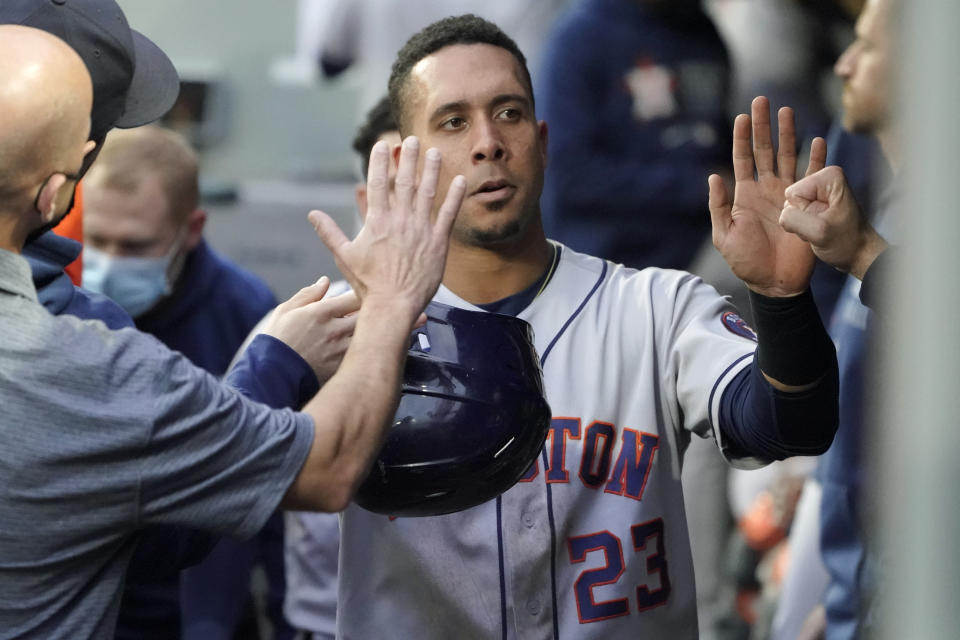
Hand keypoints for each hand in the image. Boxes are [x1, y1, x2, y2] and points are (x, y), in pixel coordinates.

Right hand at [261, 276, 359, 383]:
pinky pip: (360, 353)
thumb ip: (308, 294)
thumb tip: (325, 281)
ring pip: (367, 335)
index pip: (356, 297)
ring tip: (361, 330)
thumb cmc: (277, 338)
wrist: (271, 374)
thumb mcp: (286, 310)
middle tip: (365, 313)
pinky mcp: (341, 367)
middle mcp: (335, 330)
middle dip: (369, 312)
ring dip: (367, 331)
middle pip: (368, 316)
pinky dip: (361, 348)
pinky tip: (355, 348)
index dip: (361, 294)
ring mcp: (340, 350)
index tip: (358, 297)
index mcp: (322, 312)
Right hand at [308, 136, 464, 325]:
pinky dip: (454, 197)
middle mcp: (399, 220)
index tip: (382, 145)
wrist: (393, 305)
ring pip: (428, 193)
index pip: (378, 183)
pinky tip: (460, 181)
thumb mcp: (345, 256)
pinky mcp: (437, 242)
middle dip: (409, 158)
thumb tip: (312, 215)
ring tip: (435, 152)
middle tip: (412, 139)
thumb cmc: (368, 284)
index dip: (380, 162)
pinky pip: (448, 215)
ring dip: (432, 170)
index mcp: (377, 221)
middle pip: (405, 182)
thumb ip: (329, 233)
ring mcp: (420, 230)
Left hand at [708, 96, 826, 295]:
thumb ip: (719, 206)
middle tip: (762, 100)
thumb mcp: (724, 235)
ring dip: (788, 134)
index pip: (742, 158)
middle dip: (763, 125)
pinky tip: (818, 140)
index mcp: (745, 194)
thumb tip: (713, 176)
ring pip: (788, 156)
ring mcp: (787, 194)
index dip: (741, 137)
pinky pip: (812, 176)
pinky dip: (816, 158)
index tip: (742, 115)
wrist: (775, 282)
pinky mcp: (806, 203)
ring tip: (787, 111)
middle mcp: (766, 189)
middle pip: (765, 150)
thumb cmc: (746, 262)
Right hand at [779, 166, 887, 279]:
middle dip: (801, 217)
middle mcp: (823, 178)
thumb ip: (794, 220)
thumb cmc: (845, 242)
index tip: (821, 220)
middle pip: (790, 198)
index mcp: (829, 177)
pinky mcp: (814, 201)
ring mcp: (818, 190)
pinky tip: (816, 228)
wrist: (857, 253)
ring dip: (802, 223)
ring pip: (790, 207)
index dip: (803, 212)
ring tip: (820, 227)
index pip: (793, 193)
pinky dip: (802, 225)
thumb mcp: (818, 232)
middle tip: (820, 225)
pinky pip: (793, 212)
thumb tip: (782, 215)